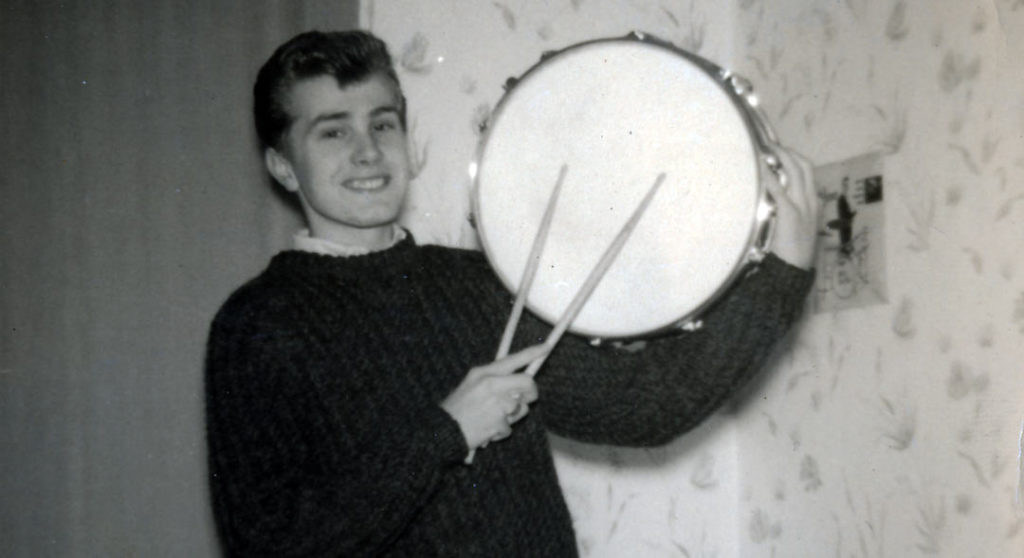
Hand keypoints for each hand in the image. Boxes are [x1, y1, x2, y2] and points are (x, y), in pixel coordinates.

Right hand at [440, 344, 544, 456]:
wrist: (443, 431)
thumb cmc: (456, 408)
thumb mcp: (470, 384)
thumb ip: (492, 380)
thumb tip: (516, 384)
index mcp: (484, 373)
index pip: (513, 359)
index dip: (532, 352)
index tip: (548, 347)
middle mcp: (492, 385)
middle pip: (527, 383)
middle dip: (531, 393)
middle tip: (524, 399)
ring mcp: (497, 404)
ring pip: (522, 408)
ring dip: (512, 417)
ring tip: (493, 419)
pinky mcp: (499, 423)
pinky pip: (510, 427)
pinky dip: (501, 432)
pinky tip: (487, 430)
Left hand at [765, 144, 820, 269]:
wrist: (795, 268)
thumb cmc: (793, 250)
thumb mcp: (797, 226)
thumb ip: (791, 210)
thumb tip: (777, 198)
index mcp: (814, 203)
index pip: (808, 173)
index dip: (795, 159)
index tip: (782, 153)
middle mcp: (812, 201)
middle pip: (805, 167)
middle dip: (789, 153)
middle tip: (772, 145)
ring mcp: (803, 206)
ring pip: (795, 172)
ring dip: (781, 157)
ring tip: (767, 149)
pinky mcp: (790, 213)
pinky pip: (780, 189)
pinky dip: (770, 176)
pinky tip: (762, 168)